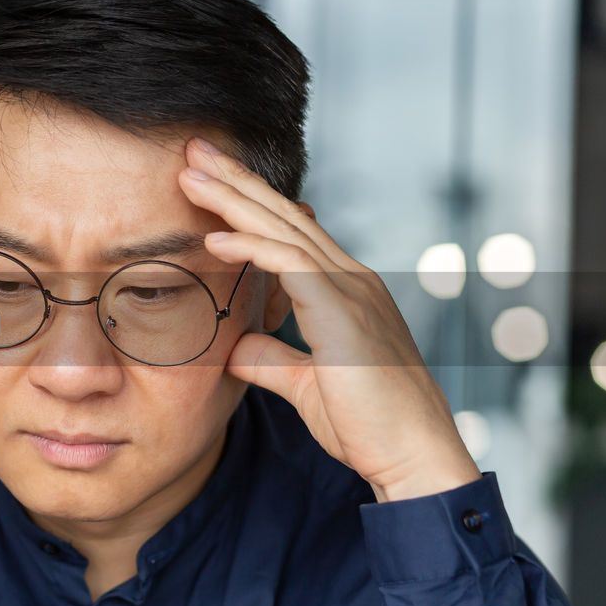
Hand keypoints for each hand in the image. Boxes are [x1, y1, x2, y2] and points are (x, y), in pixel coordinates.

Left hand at [179, 138, 479, 501]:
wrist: (414, 456)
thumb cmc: (367, 424)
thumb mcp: (305, 383)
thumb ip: (271, 358)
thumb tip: (234, 346)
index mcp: (344, 289)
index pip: (288, 231)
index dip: (246, 202)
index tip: (205, 179)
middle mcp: (351, 279)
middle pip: (283, 215)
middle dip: (235, 180)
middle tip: (192, 148)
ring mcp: (352, 291)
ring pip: (285, 228)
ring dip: (234, 199)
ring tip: (191, 173)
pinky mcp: (346, 314)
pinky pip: (294, 265)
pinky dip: (252, 248)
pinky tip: (214, 239)